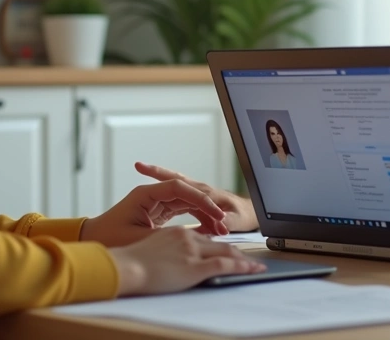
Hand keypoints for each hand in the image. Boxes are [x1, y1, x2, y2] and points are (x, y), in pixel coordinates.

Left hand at [81, 178, 229, 247]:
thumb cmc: (109, 237)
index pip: (180, 188)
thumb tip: (190, 238)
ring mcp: (157, 202)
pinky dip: (198, 220)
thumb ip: (164, 236)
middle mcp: (153, 194)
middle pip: (188, 193)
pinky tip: (210, 231)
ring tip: (221, 230)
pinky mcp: (160, 212)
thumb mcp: (138, 239)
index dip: (200, 200)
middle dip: (208, 207)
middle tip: (223, 223)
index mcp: (145, 193)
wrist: (92, 240)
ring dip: (205, 214)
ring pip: (189, 202)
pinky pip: (185, 211)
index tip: (215, 214)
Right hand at [107, 227, 263, 295]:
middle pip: (218, 242)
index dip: (218, 242)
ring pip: (226, 250)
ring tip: (256, 266)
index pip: (203, 236)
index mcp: (175, 233)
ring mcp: (192, 250)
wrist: (123, 269)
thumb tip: (171, 261)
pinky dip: (243, 267)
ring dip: (243, 259)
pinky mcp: (195, 265)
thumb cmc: (128, 264)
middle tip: (250, 258)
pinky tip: (253, 270)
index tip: (228, 248)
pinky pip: (226, 265)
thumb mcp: (149, 251)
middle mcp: (187, 237)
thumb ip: (165, 252)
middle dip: (236, 250)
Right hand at [135, 162, 258, 232]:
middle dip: (158, 172)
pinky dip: (169, 198)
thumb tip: (220, 223)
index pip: (181, 184)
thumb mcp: (237, 221)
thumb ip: (228, 222)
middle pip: (175, 180)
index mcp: (207, 193)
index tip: (147, 171)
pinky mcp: (198, 203)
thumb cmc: (244, 217)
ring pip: (176, 189)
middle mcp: (201, 190)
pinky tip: (158, 204)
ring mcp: (199, 195)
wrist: (250, 216)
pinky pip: (181, 200)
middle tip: (139, 166)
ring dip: (161, 182)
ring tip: (142, 174)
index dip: (164, 177)